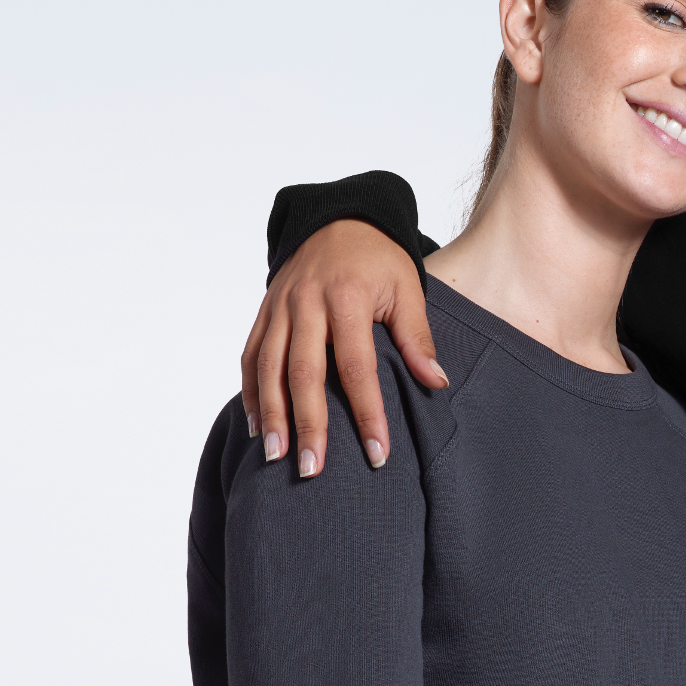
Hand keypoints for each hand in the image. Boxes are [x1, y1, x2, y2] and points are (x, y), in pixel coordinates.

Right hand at [240, 218, 445, 473]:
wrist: (339, 216)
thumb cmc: (379, 258)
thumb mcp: (408, 288)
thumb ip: (417, 337)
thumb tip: (436, 382)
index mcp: (347, 297)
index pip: (357, 366)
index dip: (367, 413)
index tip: (377, 454)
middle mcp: (306, 303)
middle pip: (304, 373)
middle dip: (307, 424)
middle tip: (312, 469)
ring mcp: (280, 306)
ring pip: (268, 367)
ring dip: (271, 414)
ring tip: (275, 456)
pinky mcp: (264, 310)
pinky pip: (250, 354)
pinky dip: (249, 391)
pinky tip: (257, 425)